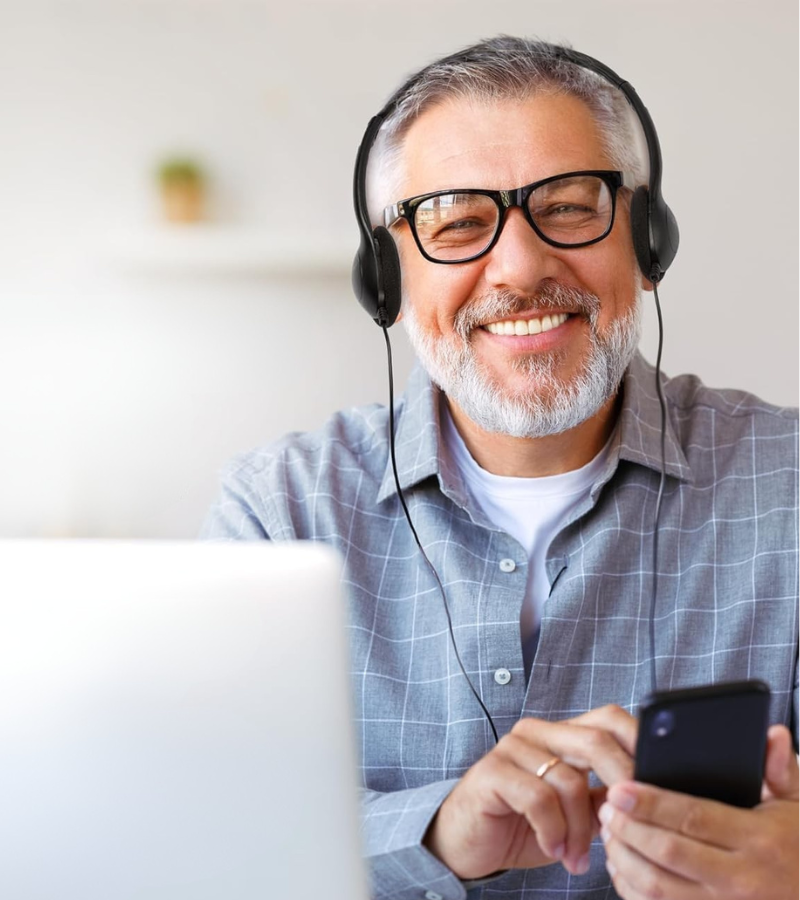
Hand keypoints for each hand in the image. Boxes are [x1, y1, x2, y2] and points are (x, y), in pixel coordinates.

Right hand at [423, 705, 636, 879]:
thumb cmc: (522, 825)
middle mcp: (538, 732)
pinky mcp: (491, 772)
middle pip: (595, 741)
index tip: (659, 785)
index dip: (638, 745)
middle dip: (620, 785)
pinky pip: (538, 798)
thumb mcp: (575, 814)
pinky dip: (552, 831)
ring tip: (576, 857)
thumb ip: (604, 797)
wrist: (467, 843)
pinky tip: (551, 850)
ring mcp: (512, 748)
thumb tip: (651, 795)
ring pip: (569, 780)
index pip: (609, 719)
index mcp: (561, 735)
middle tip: (628, 825)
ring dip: (580, 829)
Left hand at [600, 724, 798, 898]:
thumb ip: (781, 769)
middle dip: (630, 828)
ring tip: (609, 830)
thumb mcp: (797, 805)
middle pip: (669, 852)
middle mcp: (743, 880)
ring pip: (659, 887)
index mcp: (759, 840)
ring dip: (626, 858)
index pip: (694, 817)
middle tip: (607, 805)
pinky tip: (623, 864)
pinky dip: (634, 889)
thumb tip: (773, 733)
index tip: (620, 788)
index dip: (651, 803)